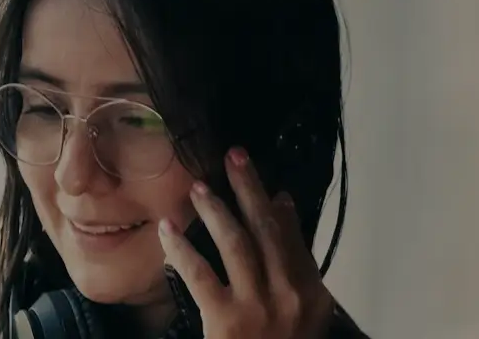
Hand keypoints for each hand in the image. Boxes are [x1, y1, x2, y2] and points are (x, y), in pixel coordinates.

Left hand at [158, 148, 335, 338]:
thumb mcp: (300, 310)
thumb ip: (294, 262)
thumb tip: (282, 204)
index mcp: (312, 294)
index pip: (293, 238)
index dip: (276, 205)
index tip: (263, 178)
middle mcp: (290, 296)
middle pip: (267, 230)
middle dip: (249, 189)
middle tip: (234, 156)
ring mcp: (259, 308)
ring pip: (236, 245)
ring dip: (216, 211)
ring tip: (197, 189)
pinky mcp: (226, 320)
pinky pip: (200, 275)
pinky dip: (182, 249)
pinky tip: (167, 231)